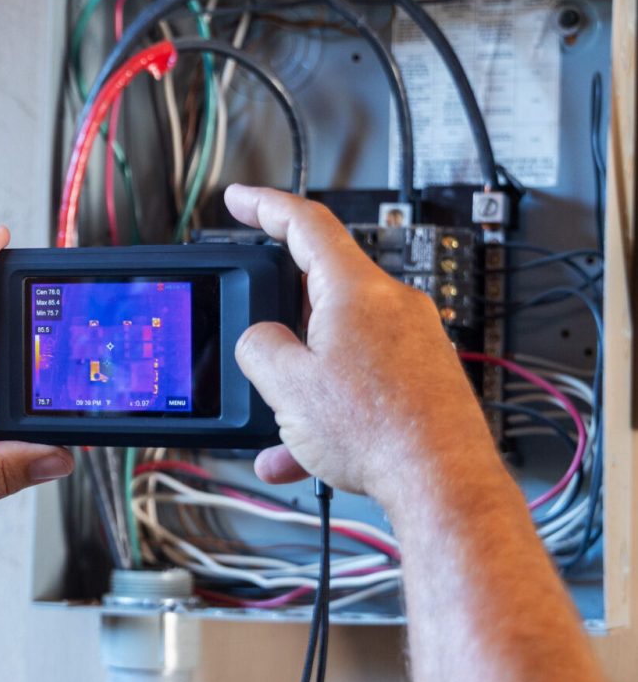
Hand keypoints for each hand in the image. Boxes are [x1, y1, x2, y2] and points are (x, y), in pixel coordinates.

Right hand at [224, 184, 501, 506]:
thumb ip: (259, 347)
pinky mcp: (423, 377)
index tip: (240, 199)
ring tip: (281, 423)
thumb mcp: (287, 385)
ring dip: (302, 381)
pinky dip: (329, 407)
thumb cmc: (379, 432)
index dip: (264, 206)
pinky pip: (361, 379)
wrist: (442, 482)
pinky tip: (303, 452)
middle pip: (320, 288)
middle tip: (256, 338)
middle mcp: (392, 305)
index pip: (306, 224)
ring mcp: (413, 341)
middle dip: (280, 319)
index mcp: (356, 290)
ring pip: (338, 345)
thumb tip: (260, 340)